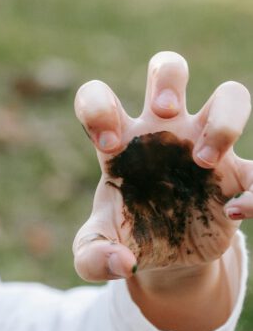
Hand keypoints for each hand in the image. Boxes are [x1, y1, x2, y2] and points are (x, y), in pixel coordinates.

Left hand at [73, 51, 251, 280]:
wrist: (162, 257)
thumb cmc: (123, 238)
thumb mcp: (94, 254)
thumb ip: (92, 258)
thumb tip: (121, 262)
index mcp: (120, 141)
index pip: (98, 98)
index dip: (98, 107)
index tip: (108, 144)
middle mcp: (163, 133)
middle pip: (170, 68)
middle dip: (169, 79)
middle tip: (165, 113)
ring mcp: (204, 148)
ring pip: (231, 95)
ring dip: (224, 121)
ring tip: (203, 161)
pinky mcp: (237, 177)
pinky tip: (233, 212)